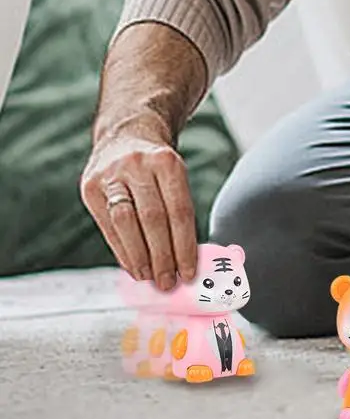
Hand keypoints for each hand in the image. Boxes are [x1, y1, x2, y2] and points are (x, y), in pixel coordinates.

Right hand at [80, 132, 196, 289]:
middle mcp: (138, 165)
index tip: (189, 271)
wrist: (126, 135)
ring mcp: (111, 174)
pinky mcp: (90, 186)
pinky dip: (122, 251)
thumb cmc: (158, 165)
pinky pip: (107, 226)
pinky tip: (132, 267)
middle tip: (169, 283)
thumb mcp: (175, 175)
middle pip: (153, 219)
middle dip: (162, 256)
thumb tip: (188, 259)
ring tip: (151, 278)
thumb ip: (180, 211)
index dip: (185, 245)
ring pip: (126, 223)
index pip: (179, 210)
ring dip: (140, 257)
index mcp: (167, 162)